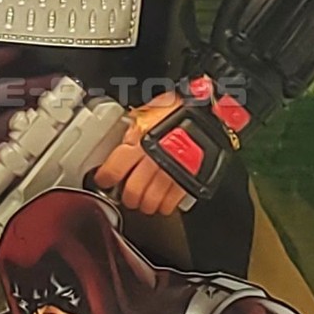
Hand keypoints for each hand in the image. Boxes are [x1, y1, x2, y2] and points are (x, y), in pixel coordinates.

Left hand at [93, 92, 188, 215]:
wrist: (209, 110)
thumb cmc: (180, 107)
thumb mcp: (148, 112)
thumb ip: (133, 129)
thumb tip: (122, 140)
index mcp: (140, 140)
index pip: (114, 169)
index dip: (105, 178)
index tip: (104, 180)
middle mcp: (154, 158)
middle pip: (132, 190)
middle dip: (127, 196)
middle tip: (126, 195)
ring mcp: (172, 170)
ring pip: (150, 200)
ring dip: (144, 204)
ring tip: (143, 201)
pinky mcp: (189, 178)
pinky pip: (172, 201)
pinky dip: (164, 206)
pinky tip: (162, 203)